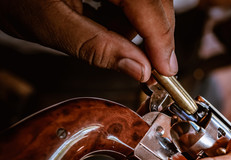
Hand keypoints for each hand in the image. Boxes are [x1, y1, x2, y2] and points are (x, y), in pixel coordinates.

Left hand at [0, 0, 177, 81]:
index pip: (147, 5)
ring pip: (148, 2)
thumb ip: (97, 47)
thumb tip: (138, 69)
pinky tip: (105, 22)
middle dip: (154, 36)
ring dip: (137, 28)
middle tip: (150, 67)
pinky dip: (125, 17)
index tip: (166, 70)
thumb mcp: (53, 25)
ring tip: (109, 38)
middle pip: (156, 2)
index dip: (160, 41)